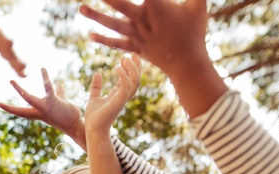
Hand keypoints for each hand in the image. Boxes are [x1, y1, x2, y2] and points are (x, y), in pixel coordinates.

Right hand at [0, 68, 85, 148]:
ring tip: (11, 81)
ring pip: (29, 99)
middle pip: (21, 110)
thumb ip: (59, 94)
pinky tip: (42, 69)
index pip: (22, 112)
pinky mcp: (54, 102)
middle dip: (9, 108)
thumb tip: (59, 86)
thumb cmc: (70, 115)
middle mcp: (40, 112)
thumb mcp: (62, 103)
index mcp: (39, 113)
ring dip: (19, 91)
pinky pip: (47, 88)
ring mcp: (45, 108)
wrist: (78, 124)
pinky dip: (45, 78)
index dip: (10, 109)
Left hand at [80, 0, 208, 78]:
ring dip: (95, 17)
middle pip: (120, 5)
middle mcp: (144, 21)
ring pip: (113, 24)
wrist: (186, 63)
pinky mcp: (135, 48)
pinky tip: (90, 34)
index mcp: (158, 7)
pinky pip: (115, 44)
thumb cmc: (194, 30)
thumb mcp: (198, 4)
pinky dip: (103, 39)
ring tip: (80, 8)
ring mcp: (137, 36)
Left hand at [85, 54, 140, 132]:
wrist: (92, 130)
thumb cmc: (94, 117)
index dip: (130, 67)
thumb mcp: (94, 98)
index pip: (129, 79)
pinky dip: (124, 77)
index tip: (126, 56)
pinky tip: (118, 67)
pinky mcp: (117, 103)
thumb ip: (96, 87)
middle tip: (133, 53)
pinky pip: (126, 88)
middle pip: (136, 79)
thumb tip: (97, 74)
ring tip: (126, 58)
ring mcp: (121, 100)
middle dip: (137, 66)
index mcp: (118, 95)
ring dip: (133, 69)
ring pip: (135, 82)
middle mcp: (122, 97)